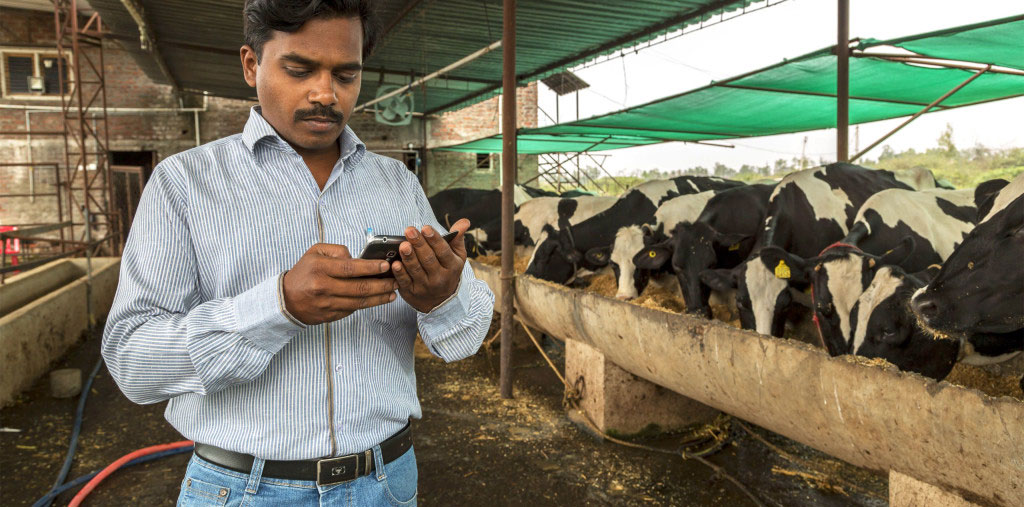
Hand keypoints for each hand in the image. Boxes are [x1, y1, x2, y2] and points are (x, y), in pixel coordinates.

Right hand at [282, 243, 398, 324]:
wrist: (285, 299)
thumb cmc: (304, 272)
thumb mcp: (315, 252)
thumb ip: (337, 251)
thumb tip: (357, 258)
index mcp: (320, 268)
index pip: (350, 268)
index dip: (370, 268)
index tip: (386, 266)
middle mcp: (323, 287)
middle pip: (359, 288)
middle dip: (382, 285)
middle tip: (396, 280)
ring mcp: (327, 304)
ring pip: (359, 302)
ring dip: (379, 297)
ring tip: (393, 292)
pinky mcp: (330, 316)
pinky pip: (353, 309)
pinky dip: (368, 304)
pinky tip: (379, 299)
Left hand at [392, 219, 469, 312]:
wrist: (441, 301)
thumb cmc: (448, 271)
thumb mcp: (457, 256)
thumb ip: (457, 238)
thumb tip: (464, 221)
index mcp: (452, 266)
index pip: (443, 251)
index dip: (434, 239)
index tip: (426, 228)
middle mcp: (440, 278)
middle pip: (428, 259)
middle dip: (419, 244)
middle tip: (410, 231)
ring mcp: (425, 286)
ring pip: (416, 270)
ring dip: (409, 257)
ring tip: (403, 245)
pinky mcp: (412, 292)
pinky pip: (405, 282)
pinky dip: (400, 273)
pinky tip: (396, 263)